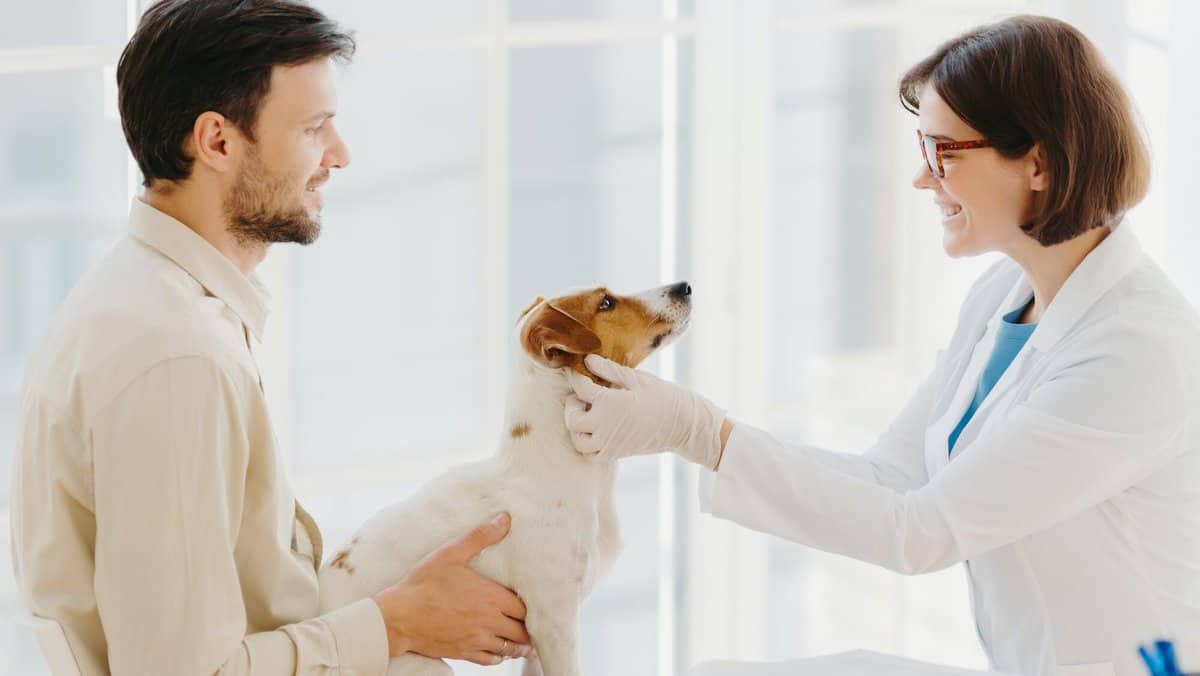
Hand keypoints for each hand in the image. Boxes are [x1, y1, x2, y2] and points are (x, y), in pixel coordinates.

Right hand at [372, 513, 532, 664]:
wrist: (399, 616)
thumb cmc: (424, 583)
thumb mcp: (451, 553)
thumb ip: (480, 536)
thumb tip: (505, 519)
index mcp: (490, 597)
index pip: (524, 607)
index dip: (530, 607)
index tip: (531, 603)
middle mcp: (488, 621)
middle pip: (521, 631)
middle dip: (527, 627)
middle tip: (533, 624)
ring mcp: (476, 640)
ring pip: (509, 648)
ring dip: (518, 644)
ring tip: (524, 641)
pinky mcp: (463, 652)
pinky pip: (490, 660)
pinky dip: (499, 656)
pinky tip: (499, 651)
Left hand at [564, 354, 726, 469]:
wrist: (683, 425)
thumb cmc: (663, 397)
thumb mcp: (636, 379)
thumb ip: (609, 370)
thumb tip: (588, 360)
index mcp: (609, 403)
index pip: (580, 388)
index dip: (575, 377)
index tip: (575, 371)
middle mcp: (604, 426)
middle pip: (572, 420)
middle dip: (571, 406)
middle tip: (580, 396)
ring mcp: (609, 443)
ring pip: (578, 441)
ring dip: (577, 427)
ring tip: (588, 414)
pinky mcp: (616, 454)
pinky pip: (592, 454)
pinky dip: (588, 444)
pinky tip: (597, 429)